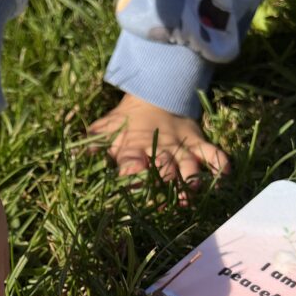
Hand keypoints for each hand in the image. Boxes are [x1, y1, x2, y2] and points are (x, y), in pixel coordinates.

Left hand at [87, 93, 229, 201]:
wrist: (154, 93)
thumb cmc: (125, 122)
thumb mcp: (105, 130)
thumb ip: (90, 145)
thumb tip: (70, 157)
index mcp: (133, 148)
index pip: (132, 164)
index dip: (133, 177)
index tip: (134, 189)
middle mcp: (159, 149)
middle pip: (164, 167)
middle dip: (166, 184)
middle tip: (168, 202)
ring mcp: (181, 146)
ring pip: (189, 164)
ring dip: (192, 178)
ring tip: (193, 192)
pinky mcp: (198, 142)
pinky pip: (213, 153)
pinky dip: (220, 163)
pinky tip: (225, 176)